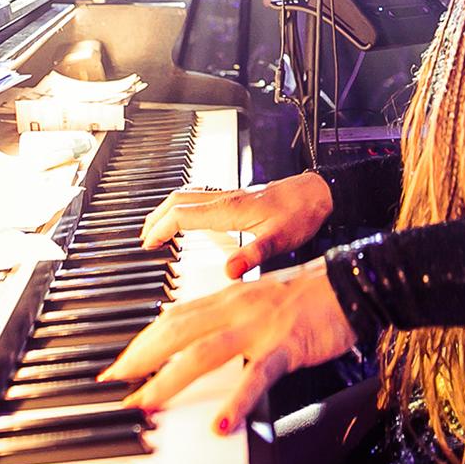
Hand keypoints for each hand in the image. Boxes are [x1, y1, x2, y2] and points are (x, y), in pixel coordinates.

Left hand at [99, 257, 355, 432]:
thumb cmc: (310, 295)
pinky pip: (258, 377)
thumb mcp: (259, 300)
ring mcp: (260, 327)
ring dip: (170, 380)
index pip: (174, 318)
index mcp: (229, 297)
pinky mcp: (286, 347)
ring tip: (147, 404)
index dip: (143, 341)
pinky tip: (221, 424)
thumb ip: (228, 315)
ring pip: (204, 352)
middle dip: (141, 358)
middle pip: (177, 331)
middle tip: (115, 384)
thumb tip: (198, 336)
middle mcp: (237, 308)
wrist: (353, 282)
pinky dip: (237, 402)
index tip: (120, 364)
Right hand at [139, 172, 332, 279]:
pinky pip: (200, 198)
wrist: (319, 192)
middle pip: (177, 200)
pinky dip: (184, 208)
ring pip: (187, 196)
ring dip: (167, 210)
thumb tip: (228, 271)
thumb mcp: (280, 240)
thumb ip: (253, 255)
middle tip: (145, 238)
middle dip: (156, 218)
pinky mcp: (238, 197)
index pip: (182, 214)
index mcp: (228, 209)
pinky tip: (189, 221)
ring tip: (157, 229)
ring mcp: (230, 196)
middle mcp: (225, 198)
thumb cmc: (302, 213)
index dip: (161, 229)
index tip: (148, 244)